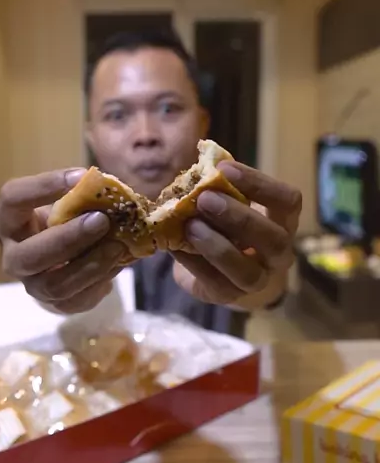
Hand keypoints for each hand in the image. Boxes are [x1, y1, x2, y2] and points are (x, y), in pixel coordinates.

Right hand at [0, 168, 125, 313]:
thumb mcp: (71, 207)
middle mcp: (15, 256)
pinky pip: (77, 300)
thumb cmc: (68, 224)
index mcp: (13, 221)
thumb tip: (116, 192)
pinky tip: (118, 264)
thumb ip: (86, 199)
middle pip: (30, 255)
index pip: (13, 198)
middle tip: (101, 220)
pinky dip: (101, 281)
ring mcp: (33, 285)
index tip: (81, 176)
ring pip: (55, 284)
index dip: (44, 186)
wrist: (67, 262)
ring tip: (119, 246)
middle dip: (68, 238)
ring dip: (91, 264)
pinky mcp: (55, 305)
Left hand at [171, 161, 301, 309]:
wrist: (225, 276)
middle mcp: (279, 254)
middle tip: (205, 199)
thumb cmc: (229, 230)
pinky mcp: (229, 296)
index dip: (259, 184)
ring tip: (191, 226)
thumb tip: (196, 166)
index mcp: (282, 222)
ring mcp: (257, 280)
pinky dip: (193, 264)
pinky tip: (175, 247)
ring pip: (247, 271)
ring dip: (217, 247)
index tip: (224, 169)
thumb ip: (220, 190)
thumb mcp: (230, 207)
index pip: (287, 201)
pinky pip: (215, 284)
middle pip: (272, 238)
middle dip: (238, 217)